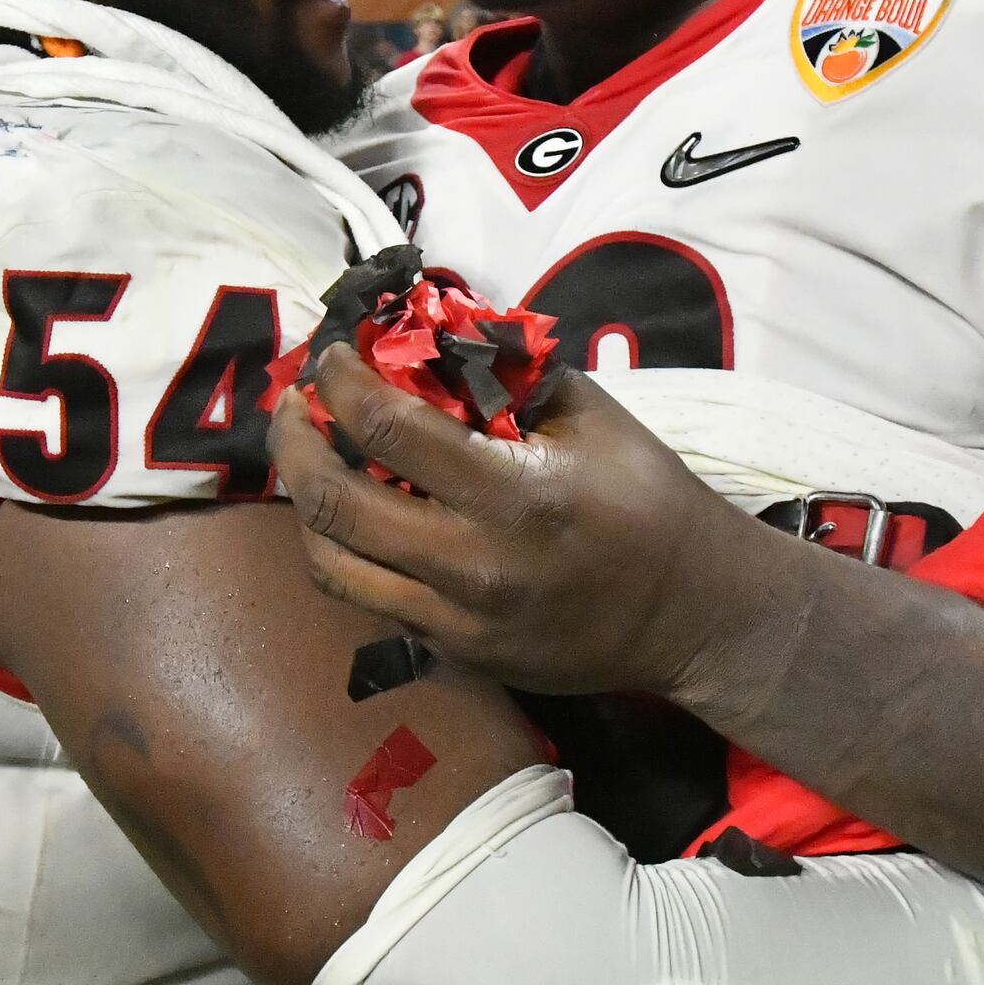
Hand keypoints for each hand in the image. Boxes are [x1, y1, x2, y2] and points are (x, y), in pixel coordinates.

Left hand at [265, 345, 773, 698]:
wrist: (689, 613)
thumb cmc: (647, 499)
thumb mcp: (591, 414)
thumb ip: (507, 373)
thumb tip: (428, 331)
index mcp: (511, 493)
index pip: (386, 426)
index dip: (340, 381)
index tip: (331, 356)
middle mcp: (471, 563)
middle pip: (332, 502)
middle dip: (294, 441)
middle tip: (294, 404)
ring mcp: (455, 620)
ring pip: (330, 564)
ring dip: (304, 503)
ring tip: (311, 459)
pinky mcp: (453, 653)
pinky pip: (368, 598)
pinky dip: (345, 549)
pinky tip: (356, 513)